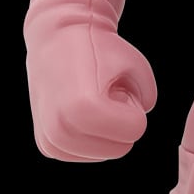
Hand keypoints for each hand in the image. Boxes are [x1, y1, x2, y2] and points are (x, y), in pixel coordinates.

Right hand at [26, 24, 157, 161]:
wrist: (58, 39)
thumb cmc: (99, 48)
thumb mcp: (136, 65)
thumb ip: (147, 98)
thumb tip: (134, 127)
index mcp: (82, 109)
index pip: (136, 129)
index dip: (132, 105)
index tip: (115, 85)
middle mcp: (60, 130)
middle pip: (121, 148)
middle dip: (120, 121)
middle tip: (104, 93)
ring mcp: (51, 141)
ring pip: (104, 154)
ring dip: (106, 130)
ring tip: (91, 99)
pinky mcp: (47, 147)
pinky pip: (87, 155)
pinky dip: (92, 137)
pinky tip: (80, 111)